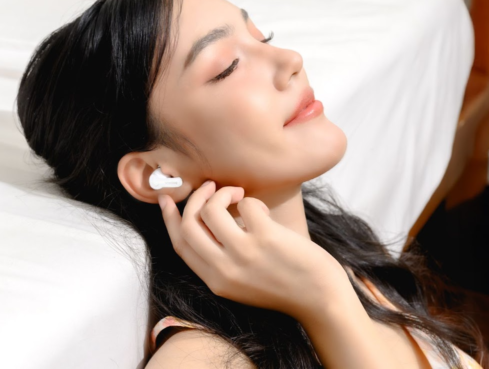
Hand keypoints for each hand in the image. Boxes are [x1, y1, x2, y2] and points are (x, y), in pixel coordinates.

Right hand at [158, 181, 350, 320]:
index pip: (180, 245)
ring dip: (222, 193)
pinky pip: (247, 205)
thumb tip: (206, 216)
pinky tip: (264, 213)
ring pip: (212, 210)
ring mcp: (245, 253)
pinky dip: (252, 201)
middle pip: (189, 225)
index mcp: (215, 281)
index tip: (167, 199)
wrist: (321, 300)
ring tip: (239, 194)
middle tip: (210, 187)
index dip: (169, 219)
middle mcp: (224, 269)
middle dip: (195, 198)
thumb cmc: (286, 286)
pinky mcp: (266, 239)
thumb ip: (222, 258)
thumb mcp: (242, 282)